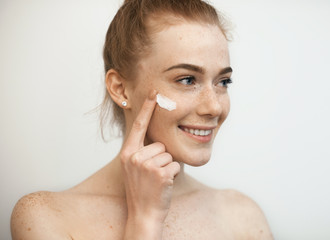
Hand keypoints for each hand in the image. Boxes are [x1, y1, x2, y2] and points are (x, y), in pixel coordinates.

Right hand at [121, 90, 180, 238]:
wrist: (143, 213)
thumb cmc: (142, 190)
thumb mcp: (134, 168)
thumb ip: (142, 151)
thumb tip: (157, 137)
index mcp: (127, 153)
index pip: (138, 126)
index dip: (147, 108)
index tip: (154, 93)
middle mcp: (134, 157)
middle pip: (160, 144)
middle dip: (162, 158)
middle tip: (153, 175)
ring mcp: (146, 165)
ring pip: (169, 155)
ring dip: (168, 167)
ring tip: (157, 180)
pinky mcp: (159, 173)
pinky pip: (176, 165)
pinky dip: (174, 175)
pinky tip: (164, 184)